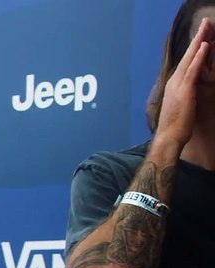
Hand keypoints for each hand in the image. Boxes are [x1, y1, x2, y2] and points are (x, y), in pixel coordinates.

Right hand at [156, 17, 211, 149]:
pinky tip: (205, 45)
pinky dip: (199, 56)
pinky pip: (193, 69)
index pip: (186, 61)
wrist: (168, 137)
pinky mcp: (185, 90)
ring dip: (199, 41)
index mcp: (174, 84)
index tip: (202, 35)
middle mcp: (174, 81)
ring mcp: (179, 85)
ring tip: (206, 27)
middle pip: (188, 55)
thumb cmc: (175, 125)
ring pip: (191, 58)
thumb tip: (189, 88)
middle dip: (198, 37)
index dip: (194, 47)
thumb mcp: (180, 105)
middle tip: (205, 22)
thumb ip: (184, 93)